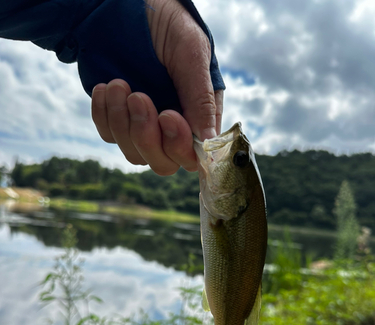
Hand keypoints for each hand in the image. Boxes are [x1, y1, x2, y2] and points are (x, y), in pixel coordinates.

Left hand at [91, 0, 222, 175]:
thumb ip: (200, 98)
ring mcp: (144, 124)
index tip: (166, 115)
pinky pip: (108, 135)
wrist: (121, 4)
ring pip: (134, 153)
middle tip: (138, 97)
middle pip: (163, 162)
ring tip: (118, 84)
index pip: (193, 155)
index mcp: (198, 113)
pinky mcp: (117, 119)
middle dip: (147, 137)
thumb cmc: (165, 22)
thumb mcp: (190, 52)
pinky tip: (105, 87)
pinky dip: (103, 115)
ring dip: (122, 122)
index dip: (179, 145)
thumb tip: (208, 143)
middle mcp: (172, 125)